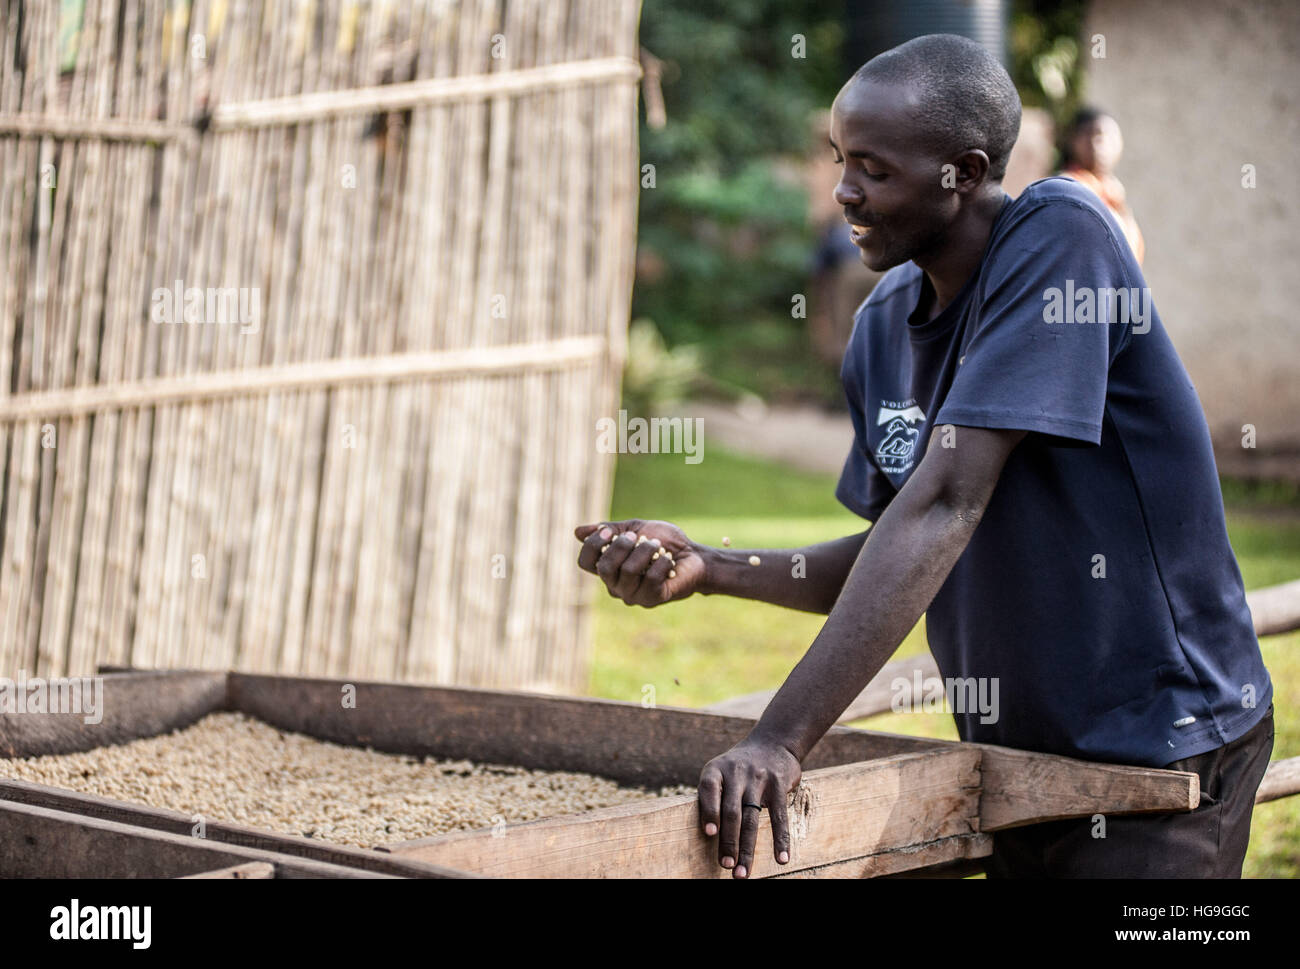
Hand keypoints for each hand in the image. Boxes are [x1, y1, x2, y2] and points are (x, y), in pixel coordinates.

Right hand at [573, 518, 705, 606]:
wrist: (693, 555)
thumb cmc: (664, 541)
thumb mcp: (635, 528)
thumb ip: (610, 530)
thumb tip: (578, 532)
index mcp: (609, 567)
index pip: (585, 562)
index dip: (593, 545)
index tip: (609, 531)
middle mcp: (616, 585)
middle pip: (604, 569)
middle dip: (620, 547)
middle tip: (637, 536)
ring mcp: (633, 595)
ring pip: (628, 572)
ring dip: (644, 552)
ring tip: (657, 545)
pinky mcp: (652, 599)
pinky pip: (650, 580)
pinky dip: (660, 563)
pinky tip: (668, 559)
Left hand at [698, 738, 801, 878]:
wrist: (772, 742)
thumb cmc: (738, 768)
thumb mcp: (720, 772)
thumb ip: (712, 797)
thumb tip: (706, 834)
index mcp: (716, 770)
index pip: (709, 789)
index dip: (709, 811)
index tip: (710, 833)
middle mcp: (736, 772)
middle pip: (732, 812)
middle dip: (728, 841)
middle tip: (726, 866)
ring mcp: (759, 778)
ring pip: (752, 818)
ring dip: (747, 848)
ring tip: (742, 872)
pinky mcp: (779, 784)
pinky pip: (779, 816)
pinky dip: (780, 840)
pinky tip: (781, 858)